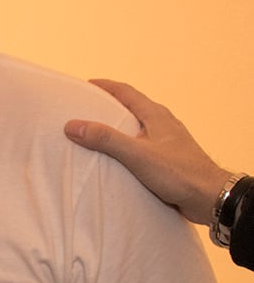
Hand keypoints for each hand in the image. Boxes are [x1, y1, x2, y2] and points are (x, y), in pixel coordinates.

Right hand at [64, 79, 232, 224]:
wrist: (209, 197)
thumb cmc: (178, 173)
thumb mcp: (136, 154)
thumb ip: (105, 139)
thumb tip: (72, 125)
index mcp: (156, 116)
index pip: (127, 92)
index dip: (106, 86)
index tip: (86, 85)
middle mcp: (163, 124)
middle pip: (133, 107)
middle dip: (109, 106)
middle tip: (87, 109)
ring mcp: (168, 141)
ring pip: (139, 127)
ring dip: (119, 126)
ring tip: (98, 133)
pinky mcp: (169, 158)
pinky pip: (143, 144)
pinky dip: (127, 145)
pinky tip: (119, 158)